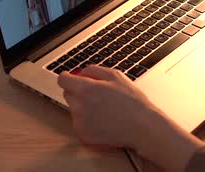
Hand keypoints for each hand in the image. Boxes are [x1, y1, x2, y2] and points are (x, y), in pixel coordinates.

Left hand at [58, 66, 202, 169]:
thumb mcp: (116, 76)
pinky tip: (103, 121)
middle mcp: (79, 106)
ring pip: (73, 109)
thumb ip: (93, 70)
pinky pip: (79, 124)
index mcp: (85, 89)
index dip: (67, 77)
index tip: (70, 78)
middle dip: (78, 92)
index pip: (62, 80)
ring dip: (83, 107)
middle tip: (97, 96)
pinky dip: (87, 122)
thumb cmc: (132, 102)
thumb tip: (80, 72)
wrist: (142, 127)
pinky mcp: (83, 135)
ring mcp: (80, 122)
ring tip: (104, 110)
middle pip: (67, 94)